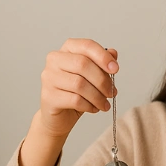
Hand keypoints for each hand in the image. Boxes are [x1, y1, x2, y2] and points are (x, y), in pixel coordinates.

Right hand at [18, 39, 117, 165]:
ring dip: (97, 95)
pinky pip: (73, 99)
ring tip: (104, 105)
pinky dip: (89, 105)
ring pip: (79, 83)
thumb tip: (115, 53)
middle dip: (103, 80)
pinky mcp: (47, 98)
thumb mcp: (94, 79)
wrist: (58, 120)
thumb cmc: (77, 95)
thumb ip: (103, 65)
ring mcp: (47, 79)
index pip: (85, 45)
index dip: (102, 56)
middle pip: (83, 64)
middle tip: (113, 93)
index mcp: (66, 50)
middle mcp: (53, 61)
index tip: (117, 68)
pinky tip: (94, 110)